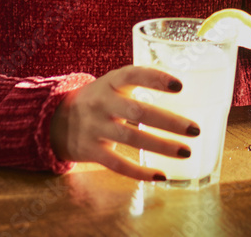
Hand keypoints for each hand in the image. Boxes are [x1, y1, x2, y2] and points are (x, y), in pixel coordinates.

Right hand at [49, 65, 199, 179]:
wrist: (55, 119)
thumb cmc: (99, 99)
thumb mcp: (113, 84)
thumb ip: (139, 84)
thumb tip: (183, 89)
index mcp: (110, 82)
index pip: (133, 75)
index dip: (156, 79)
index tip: (179, 86)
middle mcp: (102, 103)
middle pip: (138, 112)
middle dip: (169, 121)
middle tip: (195, 129)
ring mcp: (94, 128)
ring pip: (131, 138)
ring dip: (161, 146)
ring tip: (186, 151)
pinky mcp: (90, 151)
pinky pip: (117, 164)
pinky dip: (139, 171)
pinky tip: (161, 175)